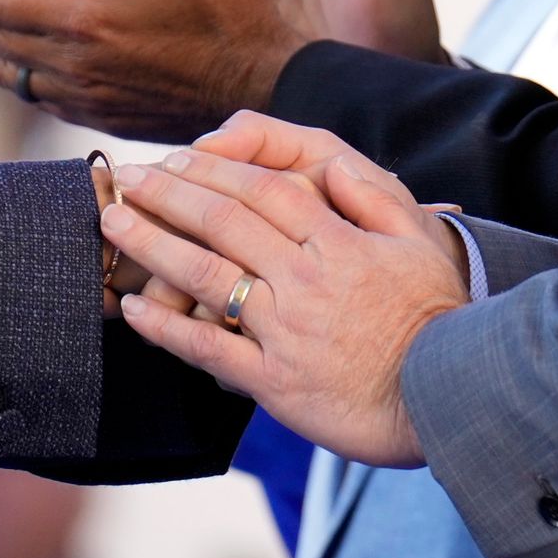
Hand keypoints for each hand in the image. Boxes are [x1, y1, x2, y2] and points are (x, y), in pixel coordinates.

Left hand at [101, 116, 468, 466]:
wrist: (442, 399)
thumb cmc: (437, 319)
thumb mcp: (419, 244)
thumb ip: (373, 200)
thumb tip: (332, 167)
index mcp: (339, 243)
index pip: (266, 191)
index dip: (217, 169)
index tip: (179, 157)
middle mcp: (305, 280)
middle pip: (225, 222)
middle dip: (171, 194)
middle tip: (130, 178)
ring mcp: (285, 330)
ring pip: (207, 275)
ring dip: (154, 245)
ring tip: (114, 223)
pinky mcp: (274, 380)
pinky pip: (209, 347)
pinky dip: (168, 327)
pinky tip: (135, 309)